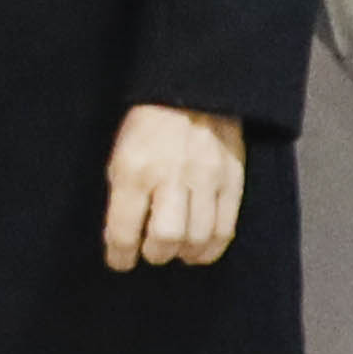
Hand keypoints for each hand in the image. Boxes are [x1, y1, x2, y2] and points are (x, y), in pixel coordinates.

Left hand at [104, 106, 246, 269]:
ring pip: (198, 238)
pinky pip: (225, 228)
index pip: (124, 230)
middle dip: (155, 254)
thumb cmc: (149, 127)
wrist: (193, 92)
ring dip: (184, 253)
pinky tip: (200, 248)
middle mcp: (170, 175)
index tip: (120, 261)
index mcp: (135, 169)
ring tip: (177, 250)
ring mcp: (206, 178)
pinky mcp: (232, 180)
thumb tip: (123, 238)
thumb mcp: (120, 155)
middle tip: (152, 250)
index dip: (120, 256)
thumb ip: (122, 195)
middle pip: (166, 238)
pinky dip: (211, 247)